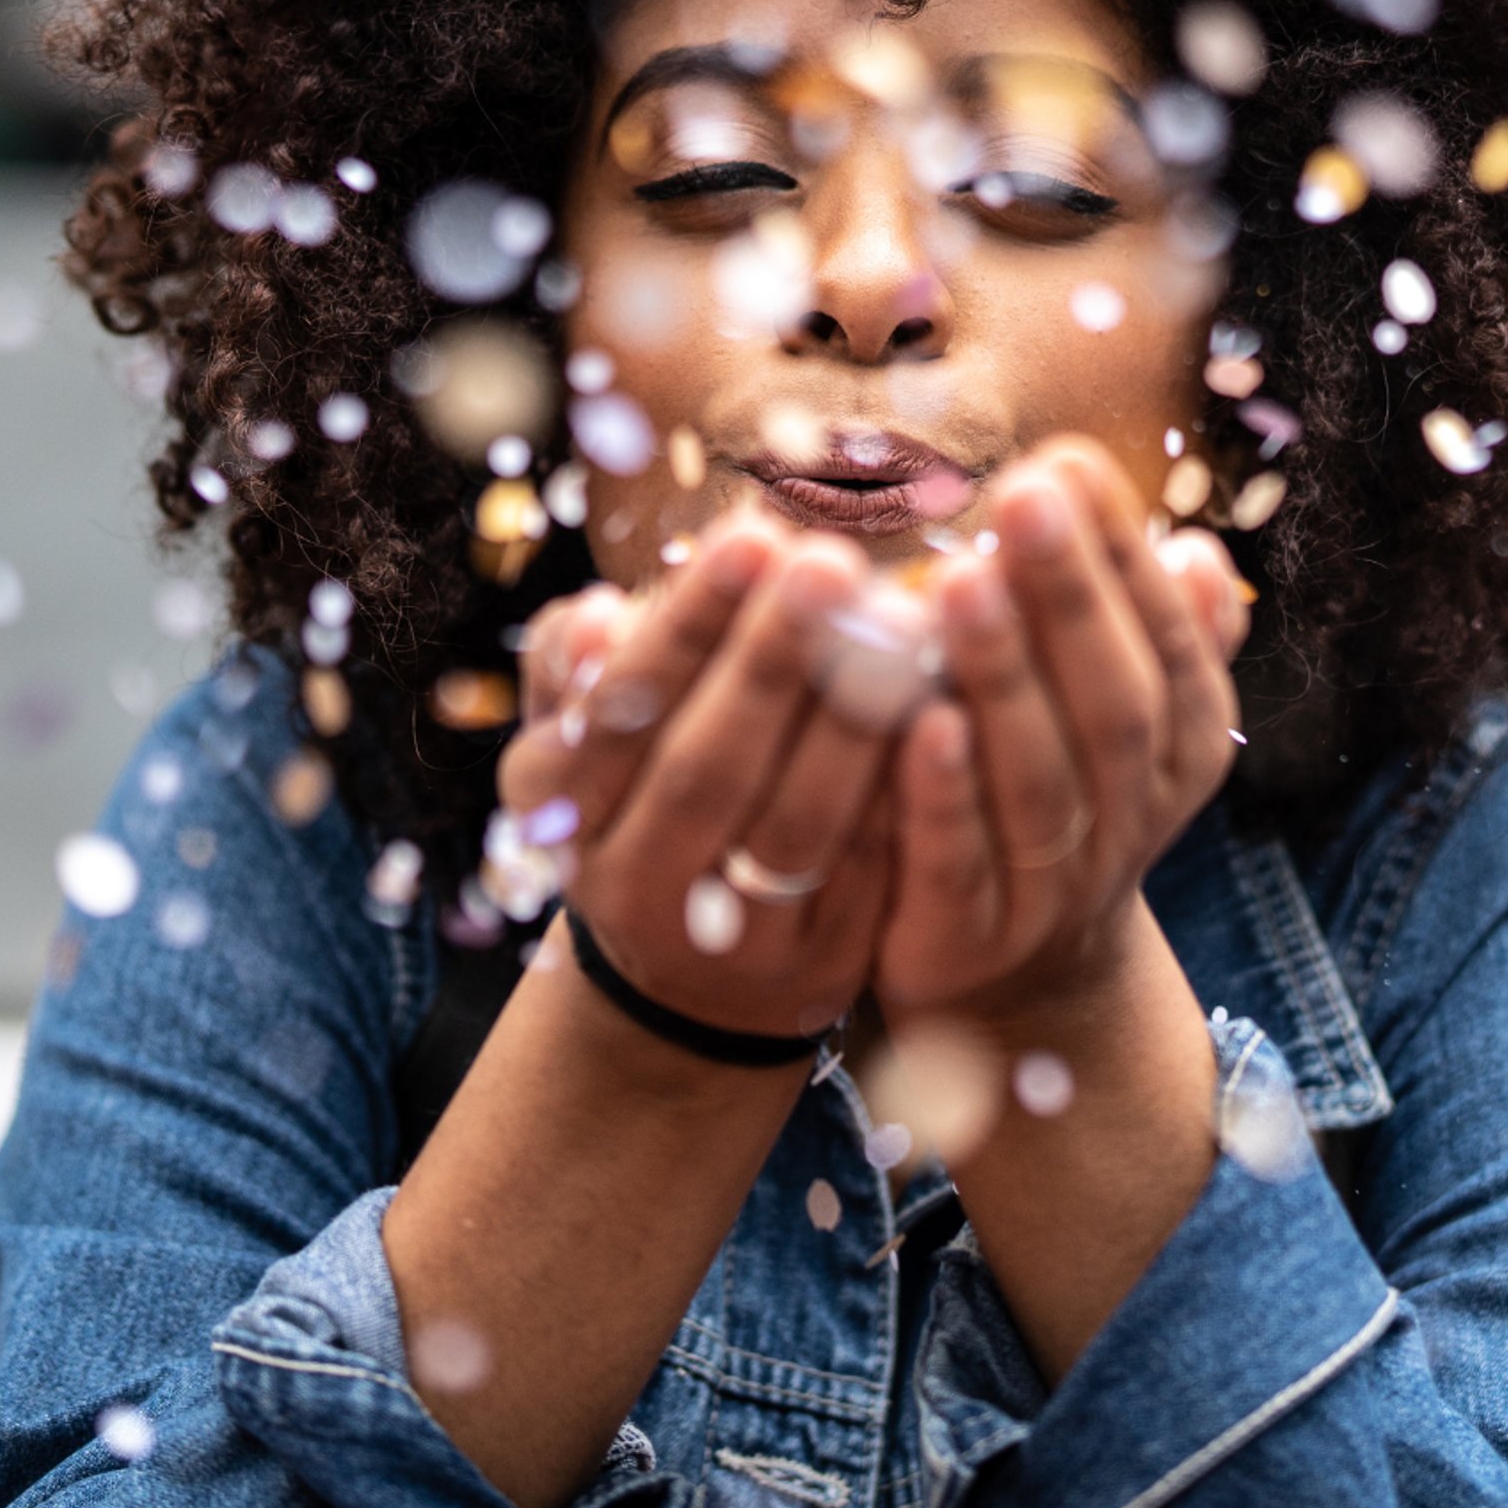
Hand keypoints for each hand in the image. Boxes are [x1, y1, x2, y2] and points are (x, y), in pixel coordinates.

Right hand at [496, 516, 897, 1043]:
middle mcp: (633, 886)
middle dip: (772, 662)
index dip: (687, 625)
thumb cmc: (642, 791)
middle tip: (833, 563)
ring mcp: (728, 942)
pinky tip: (944, 709)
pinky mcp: (820, 968)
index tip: (753, 534)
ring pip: (796, 828)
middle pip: (705, 770)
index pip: (622, 710)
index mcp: (564, 810)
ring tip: (900, 623)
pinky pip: (871, 875)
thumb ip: (576, 668)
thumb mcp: (580, 736)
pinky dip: (904, 792)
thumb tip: (597, 617)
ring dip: (851, 723)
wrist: (688, 972)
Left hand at [873, 437, 1247, 1028]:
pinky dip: (945, 794)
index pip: (1169, 646)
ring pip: (1039, 781)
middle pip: (1113, 706)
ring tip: (960, 578)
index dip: (1124, 559)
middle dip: (1073, 596)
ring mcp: (1052, 888)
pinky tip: (918, 720)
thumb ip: (1154, 638)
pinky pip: (960, 864)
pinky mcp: (966, 940)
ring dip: (1005, 676)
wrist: (1009, 980)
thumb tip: (1201, 551)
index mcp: (1174, 752)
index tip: (1068, 461)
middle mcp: (1129, 820)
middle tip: (1024, 494)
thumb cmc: (1050, 797)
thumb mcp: (1113, 720)